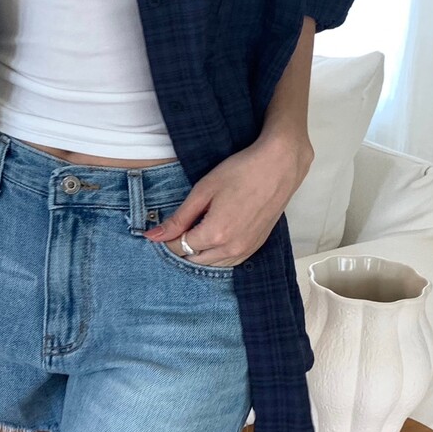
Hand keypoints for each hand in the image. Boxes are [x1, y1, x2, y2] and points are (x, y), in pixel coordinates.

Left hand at [142, 132, 313, 268]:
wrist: (278, 167)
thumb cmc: (241, 172)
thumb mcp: (203, 191)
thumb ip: (179, 218)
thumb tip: (154, 236)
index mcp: (215, 234)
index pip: (179, 248)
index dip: (168, 239)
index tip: (163, 228)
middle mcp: (231, 248)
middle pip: (194, 260)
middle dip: (182, 248)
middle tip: (179, 228)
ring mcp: (246, 249)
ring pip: (212, 264)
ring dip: (200, 254)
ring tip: (195, 232)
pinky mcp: (256, 246)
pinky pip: (230, 261)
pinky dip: (217, 255)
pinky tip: (214, 238)